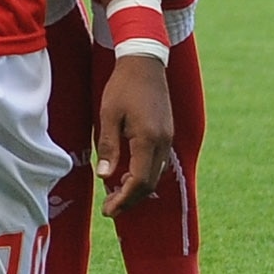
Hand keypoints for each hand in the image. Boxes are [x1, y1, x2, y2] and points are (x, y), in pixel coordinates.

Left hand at [95, 53, 176, 215]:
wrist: (145, 63)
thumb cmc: (123, 87)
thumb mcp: (108, 115)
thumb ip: (109, 147)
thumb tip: (105, 177)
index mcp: (148, 139)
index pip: (140, 181)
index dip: (125, 199)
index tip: (109, 210)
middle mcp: (164, 142)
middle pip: (150, 183)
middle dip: (130, 199)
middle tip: (110, 209)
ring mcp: (168, 138)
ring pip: (156, 174)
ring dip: (137, 188)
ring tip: (115, 195)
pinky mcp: (167, 133)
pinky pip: (158, 162)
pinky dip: (144, 174)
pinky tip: (127, 175)